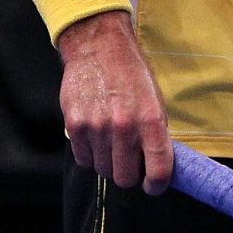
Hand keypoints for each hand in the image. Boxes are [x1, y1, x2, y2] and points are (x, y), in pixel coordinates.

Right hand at [57, 10, 172, 192]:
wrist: (98, 46)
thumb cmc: (131, 74)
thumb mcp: (155, 100)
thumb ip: (156, 135)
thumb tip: (157, 166)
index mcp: (151, 120)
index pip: (157, 171)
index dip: (156, 185)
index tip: (152, 185)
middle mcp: (124, 126)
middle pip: (125, 178)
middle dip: (130, 174)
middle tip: (130, 160)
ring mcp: (97, 127)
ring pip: (103, 170)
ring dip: (108, 162)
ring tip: (112, 140)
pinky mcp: (75, 125)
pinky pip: (84, 159)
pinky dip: (90, 154)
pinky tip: (96, 136)